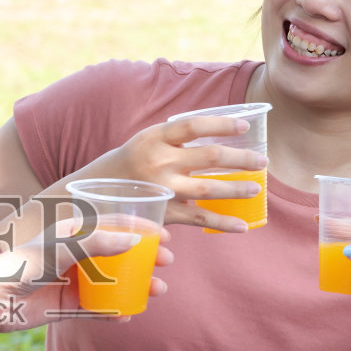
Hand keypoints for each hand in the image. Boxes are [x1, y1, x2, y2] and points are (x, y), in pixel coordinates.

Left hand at [0, 218, 173, 329]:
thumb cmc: (22, 264)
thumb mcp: (62, 248)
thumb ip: (98, 244)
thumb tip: (136, 241)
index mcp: (71, 232)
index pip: (112, 225)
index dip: (139, 228)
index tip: (164, 235)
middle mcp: (73, 255)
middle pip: (117, 254)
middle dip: (144, 258)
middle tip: (167, 263)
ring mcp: (71, 280)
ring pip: (112, 282)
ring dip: (136, 285)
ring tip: (157, 291)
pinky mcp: (65, 306)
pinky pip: (96, 308)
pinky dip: (113, 311)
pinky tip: (128, 315)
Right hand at [79, 114, 267, 232]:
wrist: (87, 195)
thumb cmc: (126, 165)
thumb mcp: (144, 142)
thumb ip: (176, 140)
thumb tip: (219, 138)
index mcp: (154, 137)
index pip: (194, 125)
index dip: (222, 124)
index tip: (245, 126)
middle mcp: (158, 162)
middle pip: (211, 156)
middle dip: (242, 158)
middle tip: (262, 161)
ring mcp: (161, 189)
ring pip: (209, 187)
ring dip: (238, 188)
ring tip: (257, 189)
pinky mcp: (162, 213)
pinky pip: (198, 218)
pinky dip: (222, 222)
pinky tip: (243, 226)